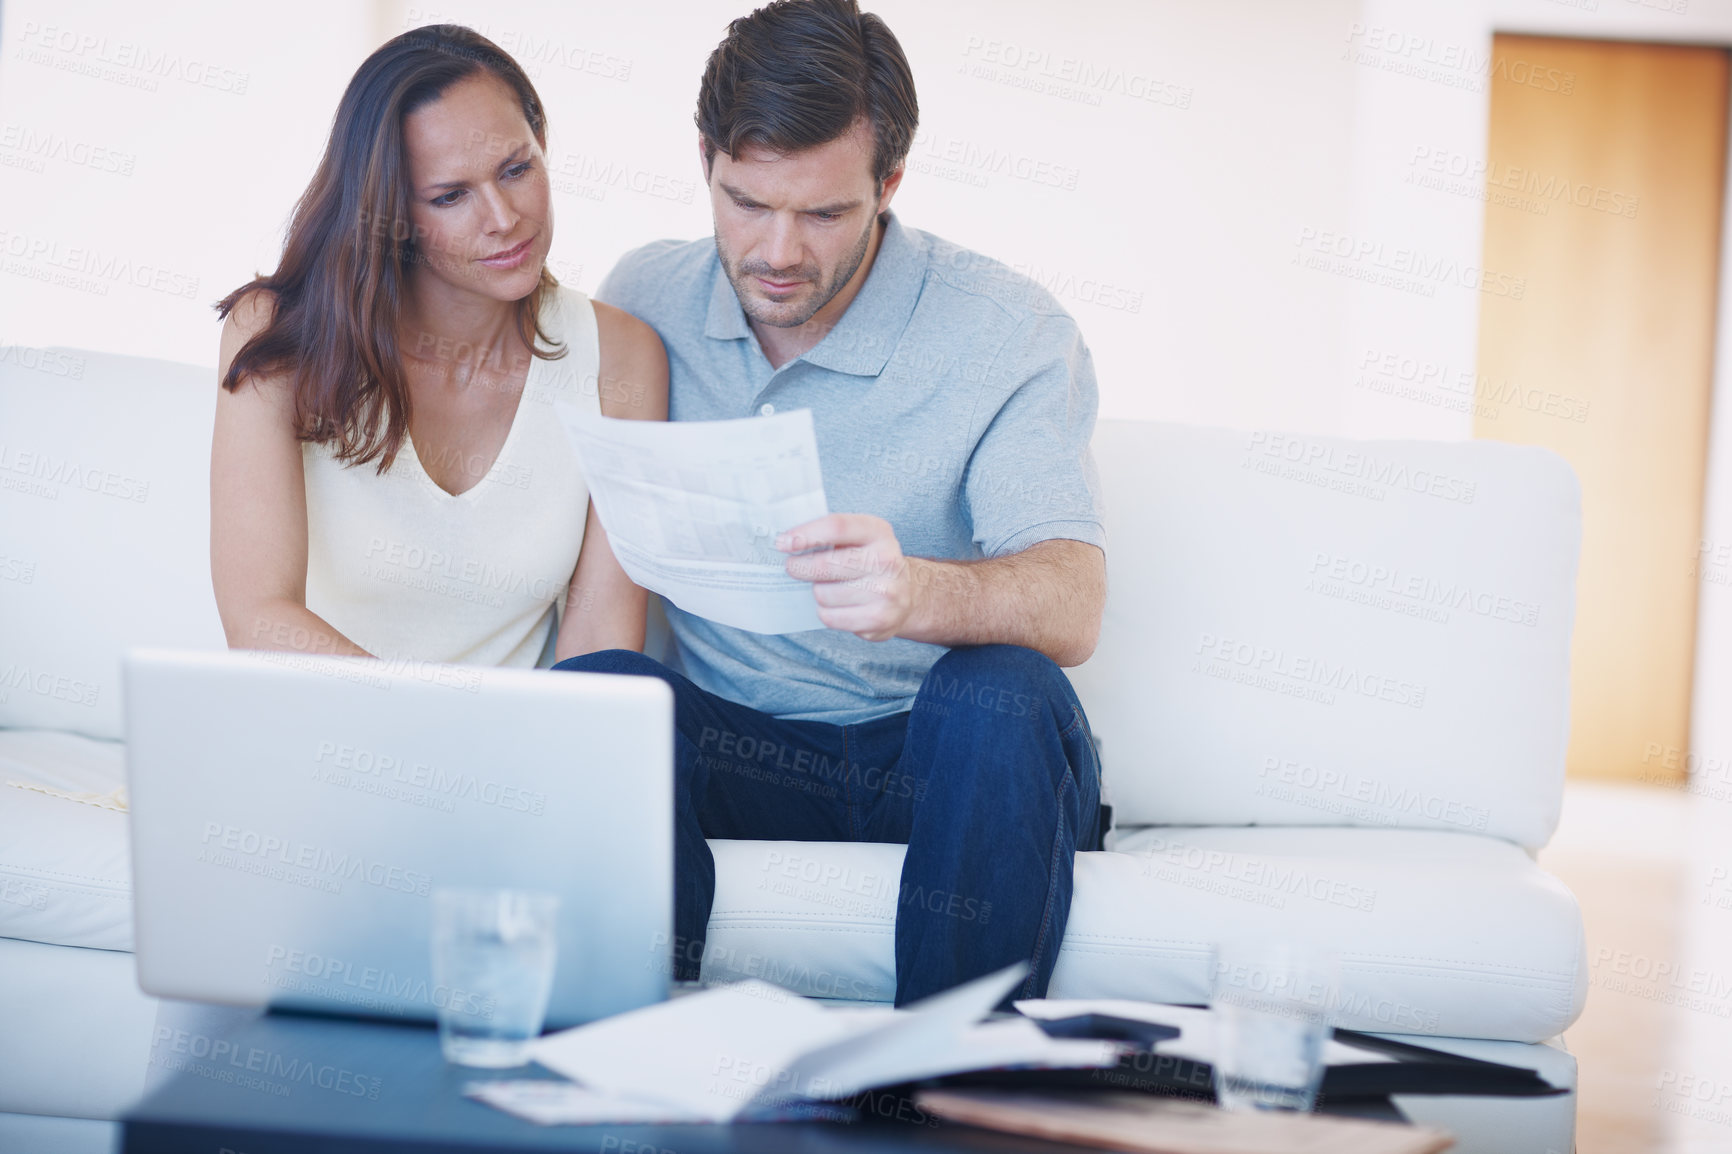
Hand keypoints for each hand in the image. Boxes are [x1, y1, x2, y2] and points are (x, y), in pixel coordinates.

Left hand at [778, 514, 919, 640]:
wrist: (908, 595)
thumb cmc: (870, 562)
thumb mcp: (860, 538)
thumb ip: (829, 534)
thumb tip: (787, 542)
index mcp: (879, 532)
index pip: (836, 526)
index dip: (805, 534)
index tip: (783, 543)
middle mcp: (886, 560)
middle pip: (824, 565)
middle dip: (800, 567)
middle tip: (794, 567)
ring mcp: (885, 592)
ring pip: (823, 593)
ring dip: (818, 592)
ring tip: (829, 588)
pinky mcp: (879, 619)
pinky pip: (830, 617)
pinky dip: (826, 612)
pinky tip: (837, 605)